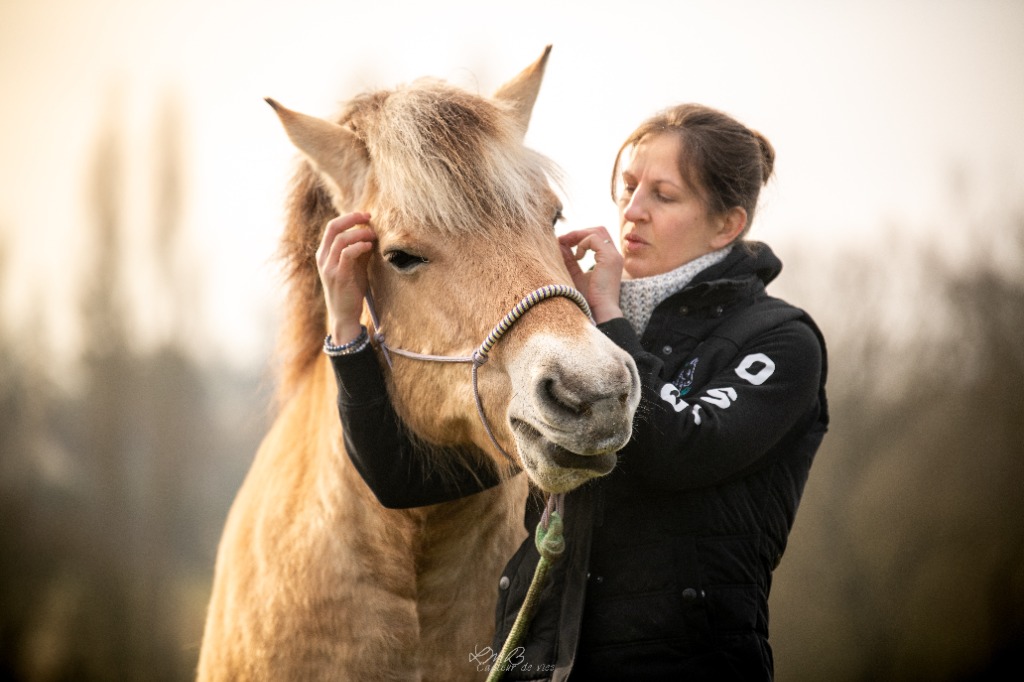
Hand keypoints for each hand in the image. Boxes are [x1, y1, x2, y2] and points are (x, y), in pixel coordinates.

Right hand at [316, 212, 375, 342]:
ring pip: (340, 239)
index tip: (366, 216)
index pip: (332, 227)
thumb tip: (371, 233)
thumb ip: (359, 251)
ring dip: (359, 233)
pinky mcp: (338, 276)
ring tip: (373, 236)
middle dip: (352, 218)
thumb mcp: (355, 267)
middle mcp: (323, 258)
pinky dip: (359, 246)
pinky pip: (346, 254)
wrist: (344, 315)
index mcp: (324, 254)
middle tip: (369, 217)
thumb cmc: (350, 290)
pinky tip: (369, 246)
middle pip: (333, 227)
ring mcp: (329, 267)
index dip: (349, 217)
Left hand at [558, 227, 623, 323]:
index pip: (597, 237)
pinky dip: (582, 244)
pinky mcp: (609, 258)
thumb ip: (570, 261)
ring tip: (566, 244)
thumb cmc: (589, 299)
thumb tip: (560, 245)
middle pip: (598, 230)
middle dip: (579, 232)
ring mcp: (614, 255)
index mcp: (609, 259)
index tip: (564, 243)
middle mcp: (614, 255)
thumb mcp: (576, 276)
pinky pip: (593, 239)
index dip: (580, 236)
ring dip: (579, 235)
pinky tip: (577, 257)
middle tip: (563, 240)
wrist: (600, 311)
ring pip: (597, 231)